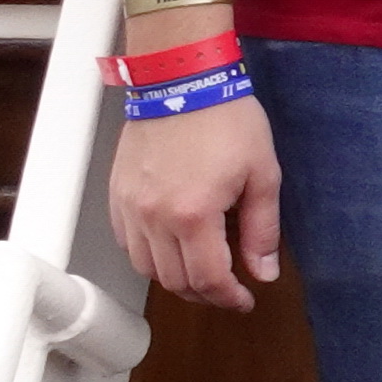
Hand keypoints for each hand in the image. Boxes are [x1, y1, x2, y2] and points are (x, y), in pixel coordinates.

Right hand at [110, 99, 281, 314]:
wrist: (181, 81)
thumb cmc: (227, 120)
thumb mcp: (262, 174)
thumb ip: (262, 229)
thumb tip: (264, 271)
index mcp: (193, 214)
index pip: (207, 279)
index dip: (228, 298)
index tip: (244, 300)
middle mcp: (154, 218)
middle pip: (174, 280)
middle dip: (204, 294)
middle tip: (227, 290)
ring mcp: (130, 207)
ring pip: (146, 267)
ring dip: (175, 279)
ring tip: (202, 272)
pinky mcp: (116, 195)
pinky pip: (127, 242)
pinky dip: (149, 255)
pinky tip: (171, 247)